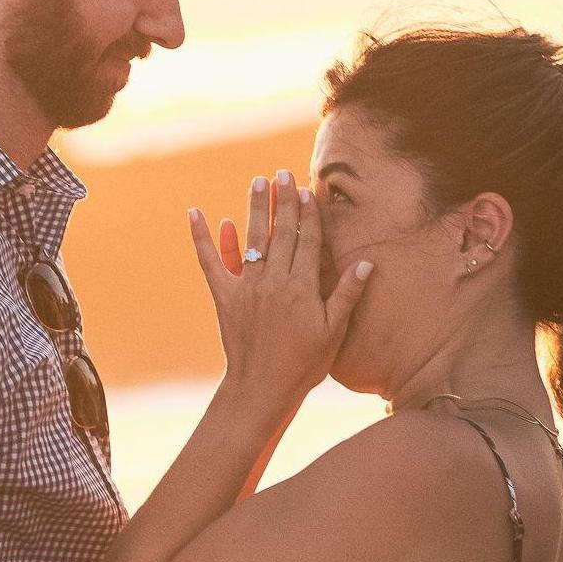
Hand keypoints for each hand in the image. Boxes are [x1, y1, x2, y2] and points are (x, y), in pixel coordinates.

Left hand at [189, 169, 372, 407]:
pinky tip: (197, 213)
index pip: (307, 240)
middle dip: (282, 201)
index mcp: (302, 287)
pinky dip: (203, 238)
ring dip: (255, 209)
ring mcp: (247, 288)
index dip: (308, 214)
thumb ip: (347, 295)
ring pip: (252, 239)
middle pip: (280, 233)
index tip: (307, 189)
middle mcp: (274, 281)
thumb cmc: (304, 364)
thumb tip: (365, 264)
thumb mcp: (333, 332)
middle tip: (281, 173)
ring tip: (257, 182)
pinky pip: (211, 263)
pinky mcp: (225, 298)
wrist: (262, 388)